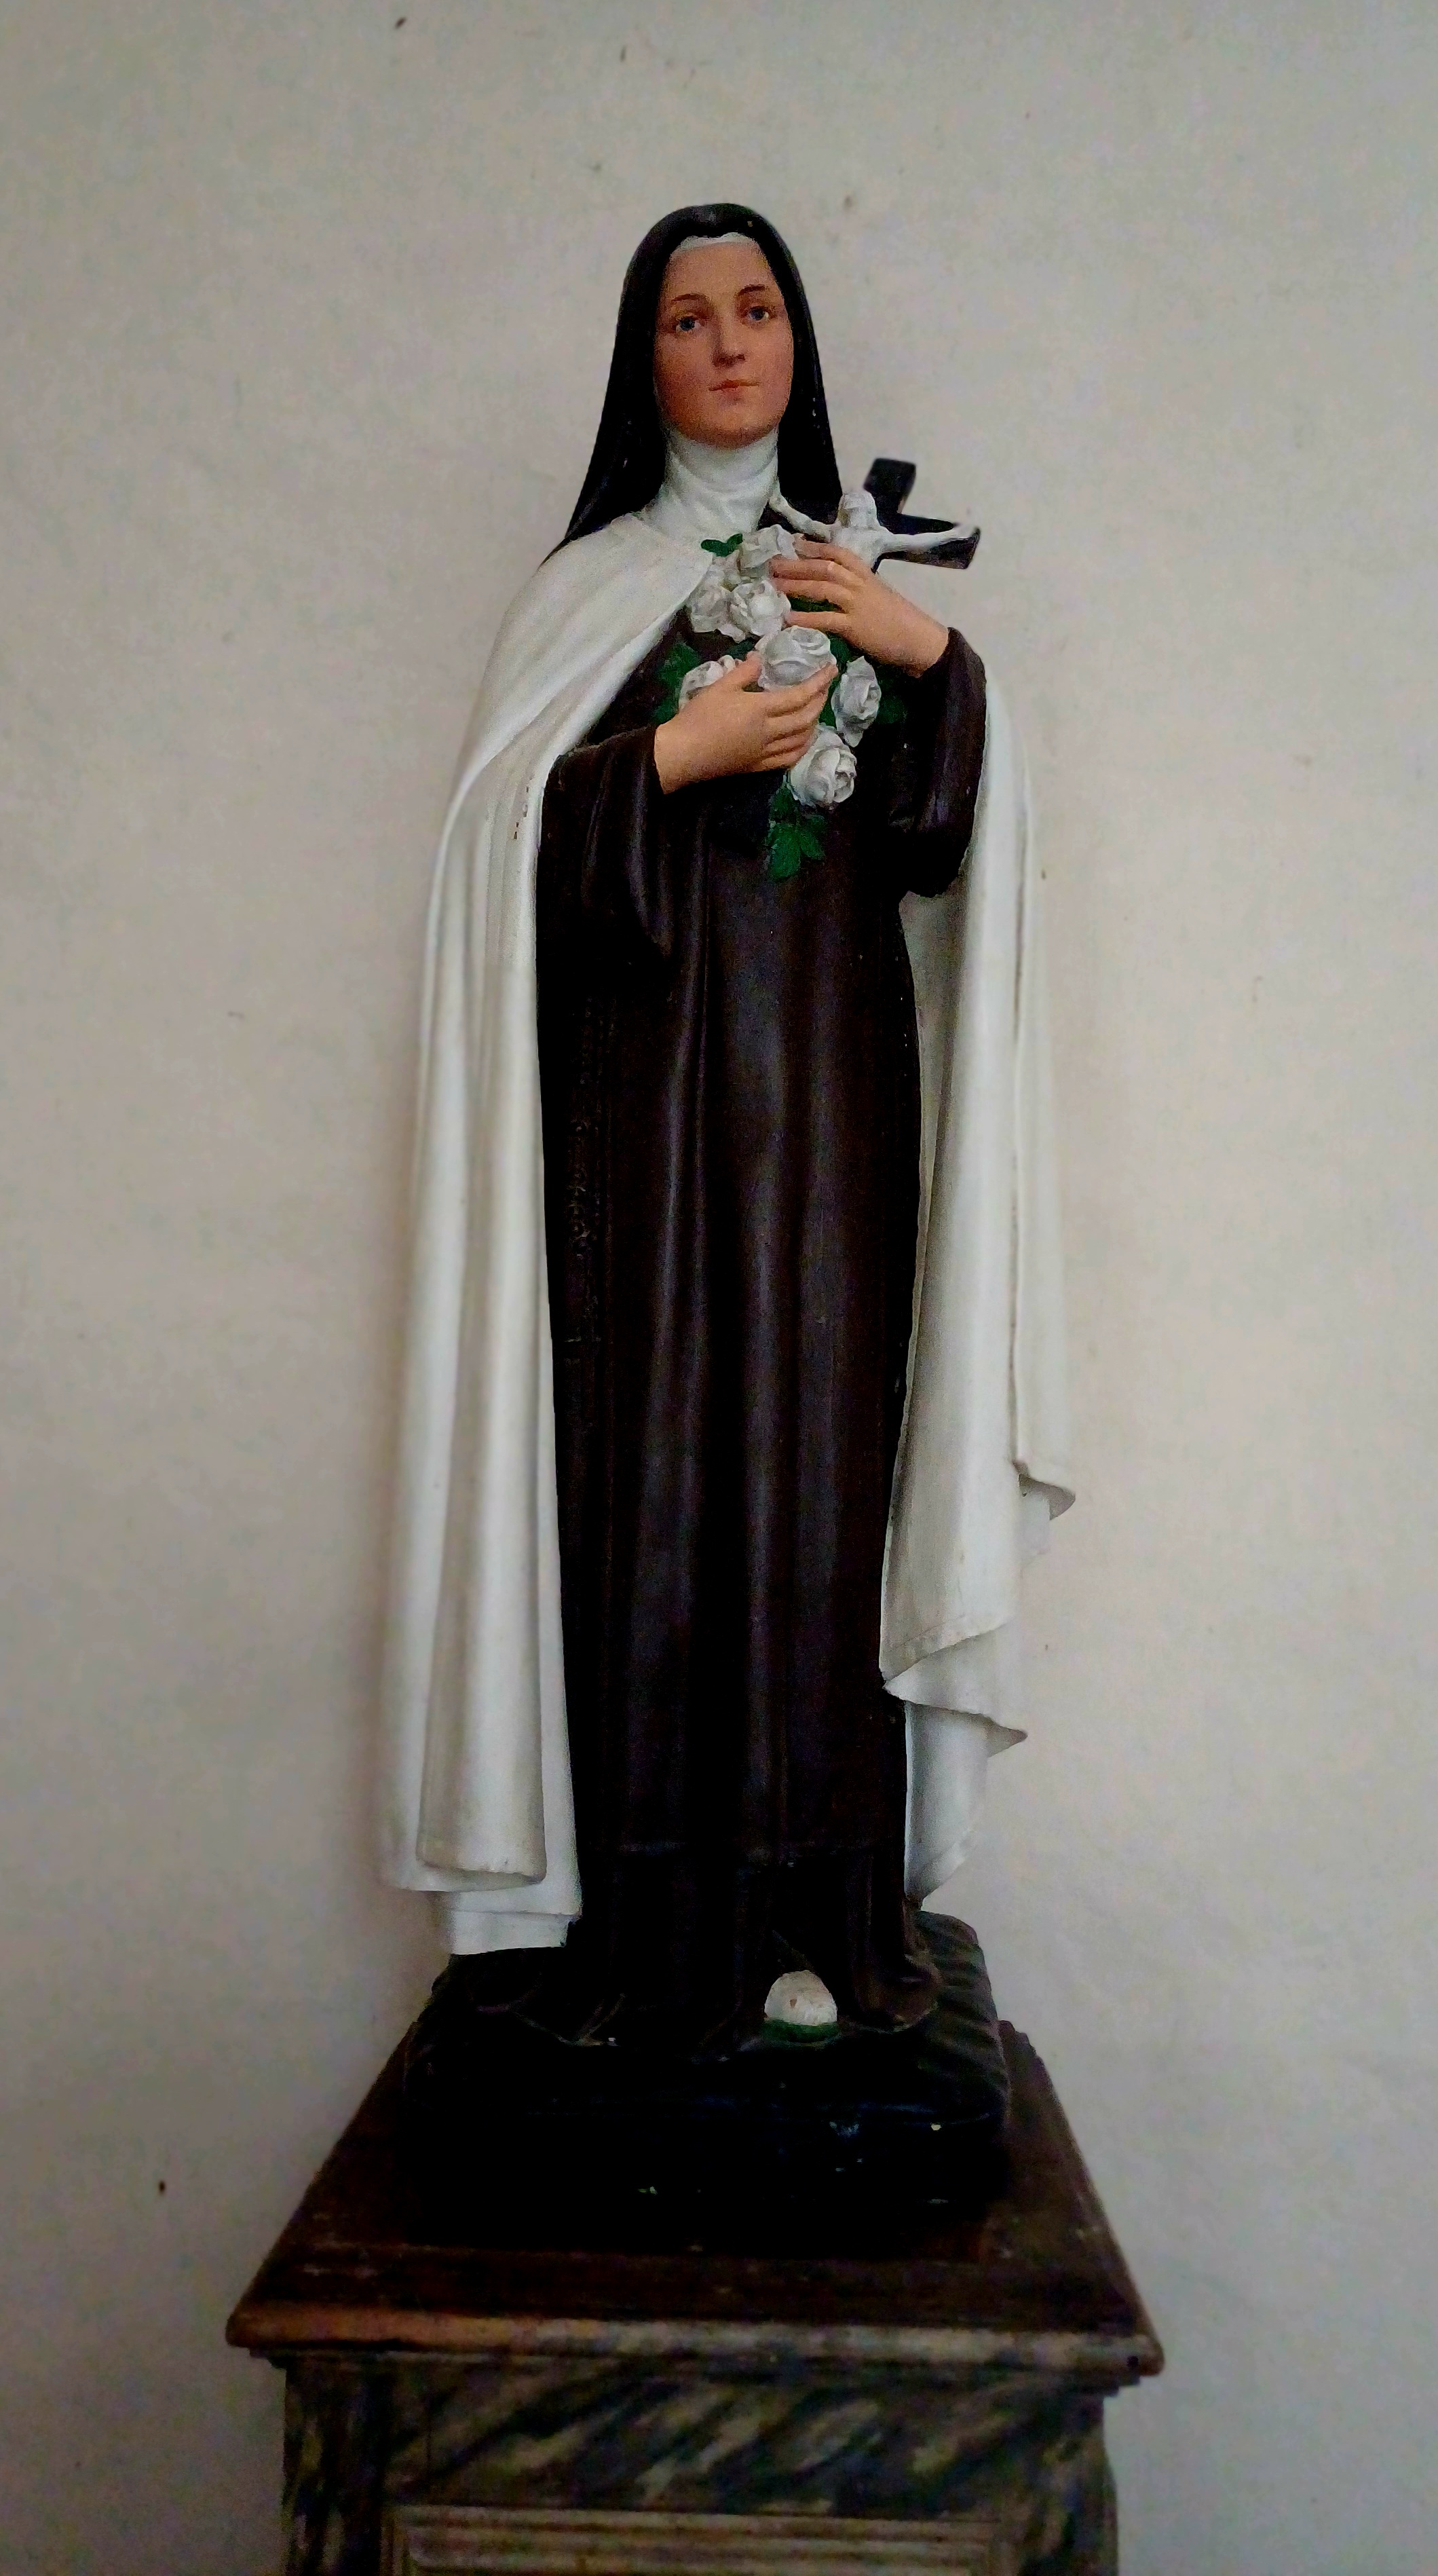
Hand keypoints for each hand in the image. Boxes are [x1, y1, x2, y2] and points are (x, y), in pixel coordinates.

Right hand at [653, 650, 834, 792]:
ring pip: (801, 740)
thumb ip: (743, 672)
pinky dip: (802, 747)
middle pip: (805, 718)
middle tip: (824, 687)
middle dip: (820, 701)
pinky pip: (788, 759)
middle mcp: (768, 732)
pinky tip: (804, 739)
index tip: (831, 669)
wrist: (683, 753)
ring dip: (814, 724)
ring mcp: (765, 752)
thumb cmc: (698, 717)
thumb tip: (760, 658)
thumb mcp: (719, 686)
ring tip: (816, 710)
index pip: (798, 696)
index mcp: (760, 709)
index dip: (818, 682)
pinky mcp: (758, 766)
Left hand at [773, 539, 949, 676]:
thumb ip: (858, 589)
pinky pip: (825, 618)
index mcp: (866, 575)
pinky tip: (788, 617)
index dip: (815, 547)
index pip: (838, 554)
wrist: (919, 639)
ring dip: (796, 585)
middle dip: (797, 564)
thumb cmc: (899, 620)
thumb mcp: (879, 595)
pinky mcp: (855, 627)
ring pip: (822, 587)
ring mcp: (857, 604)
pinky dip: (805, 617)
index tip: (795, 543)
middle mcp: (860, 584)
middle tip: (773, 564)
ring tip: (775, 585)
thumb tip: (835, 586)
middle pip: (824, 567)